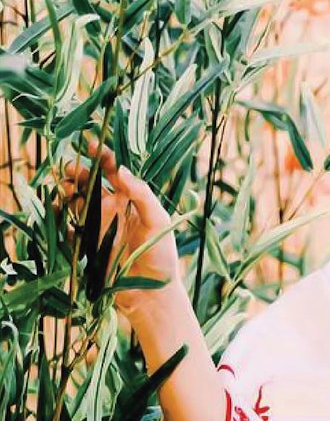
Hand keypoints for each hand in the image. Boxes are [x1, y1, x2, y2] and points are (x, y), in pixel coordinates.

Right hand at [60, 137, 181, 319]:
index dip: (103, 157)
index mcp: (133, 199)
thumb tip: (121, 171)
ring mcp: (100, 225)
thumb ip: (142, 195)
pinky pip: (71, 225)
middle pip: (91, 183)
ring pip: (78, 201)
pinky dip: (62, 217)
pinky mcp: (88, 243)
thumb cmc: (162, 255)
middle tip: (70, 169)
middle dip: (79, 173)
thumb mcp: (159, 220)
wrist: (151, 293)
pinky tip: (60, 212)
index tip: (90, 144)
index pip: (115, 172)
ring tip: (65, 188)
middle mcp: (115, 208)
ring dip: (69, 192)